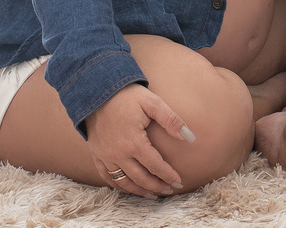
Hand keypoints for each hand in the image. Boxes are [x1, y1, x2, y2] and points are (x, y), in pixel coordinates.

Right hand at [84, 83, 196, 197]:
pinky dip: (118, 185)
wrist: (97, 91)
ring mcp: (105, 156)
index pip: (154, 165)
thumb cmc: (128, 96)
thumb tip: (189, 137)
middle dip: (156, 186)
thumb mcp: (153, 103)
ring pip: (123, 181)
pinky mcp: (96, 154)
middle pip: (140, 178)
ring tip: (152, 194)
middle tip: (169, 190)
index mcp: (133, 142)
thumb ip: (172, 120)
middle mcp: (118, 154)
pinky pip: (107, 176)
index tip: (178, 181)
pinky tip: (128, 186)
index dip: (167, 175)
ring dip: (139, 190)